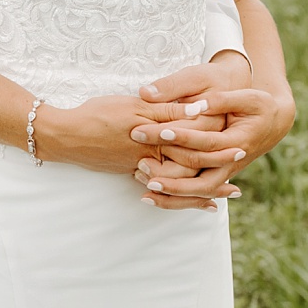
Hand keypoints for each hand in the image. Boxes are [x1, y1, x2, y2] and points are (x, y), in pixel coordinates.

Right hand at [31, 86, 234, 182]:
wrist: (67, 135)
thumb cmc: (99, 114)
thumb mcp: (135, 105)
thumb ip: (168, 110)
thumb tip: (200, 110)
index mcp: (157, 136)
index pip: (195, 142)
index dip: (218, 144)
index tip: (241, 144)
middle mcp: (154, 156)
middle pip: (193, 165)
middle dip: (218, 169)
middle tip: (240, 177)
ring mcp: (144, 167)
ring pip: (180, 182)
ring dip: (204, 188)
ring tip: (226, 194)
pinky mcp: (132, 171)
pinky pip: (164, 187)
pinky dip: (181, 195)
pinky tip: (195, 201)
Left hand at [130, 57, 293, 204]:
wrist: (274, 122)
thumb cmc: (258, 104)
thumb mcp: (246, 96)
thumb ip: (221, 100)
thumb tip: (196, 104)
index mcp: (237, 142)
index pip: (204, 142)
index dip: (179, 137)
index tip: (154, 131)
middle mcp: (230, 163)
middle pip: (200, 179)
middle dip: (170, 176)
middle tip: (139, 165)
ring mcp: (225, 172)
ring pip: (198, 193)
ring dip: (172, 194)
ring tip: (144, 191)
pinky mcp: (218, 175)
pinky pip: (197, 192)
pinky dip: (178, 198)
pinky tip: (154, 197)